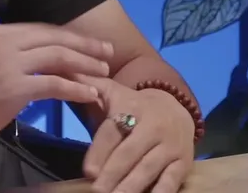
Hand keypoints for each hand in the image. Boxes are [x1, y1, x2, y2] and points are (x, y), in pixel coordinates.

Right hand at [0, 23, 111, 150]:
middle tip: (107, 52)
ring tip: (104, 72)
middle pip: (56, 38)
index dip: (68, 36)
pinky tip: (89, 93)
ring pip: (59, 58)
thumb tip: (26, 58)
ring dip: (86, 64)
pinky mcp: (14, 89)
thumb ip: (2, 53)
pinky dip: (76, 88)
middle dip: (85, 45)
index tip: (86, 42)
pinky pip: (54, 85)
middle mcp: (5, 42)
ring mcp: (10, 64)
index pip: (41, 29)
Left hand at [80, 77, 194, 192]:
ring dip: (131, 186)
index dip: (100, 151)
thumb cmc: (135, 105)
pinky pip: (171, 181)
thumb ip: (89, 85)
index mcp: (132, 108)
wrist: (177, 108)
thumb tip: (64, 68)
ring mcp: (170, 146)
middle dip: (113, 173)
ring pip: (149, 168)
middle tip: (98, 191)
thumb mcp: (114, 92)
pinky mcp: (183, 163)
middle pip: (130, 152)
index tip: (88, 171)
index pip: (113, 131)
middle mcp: (153, 126)